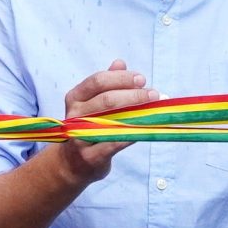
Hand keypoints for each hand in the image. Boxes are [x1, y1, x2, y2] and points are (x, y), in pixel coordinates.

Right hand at [55, 59, 158, 184]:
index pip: (98, 81)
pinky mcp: (89, 156)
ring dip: (137, 113)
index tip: (142, 79)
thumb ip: (105, 84)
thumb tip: (120, 63)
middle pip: (106, 99)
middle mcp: (74, 115)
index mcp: (75, 98)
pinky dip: (133, 133)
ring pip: (111, 121)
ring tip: (155, 109)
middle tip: (154, 94)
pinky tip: (146, 128)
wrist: (71, 164)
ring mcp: (79, 137)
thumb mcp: (91, 104)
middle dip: (134, 95)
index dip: (122, 78)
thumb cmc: (87, 128)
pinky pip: (115, 143)